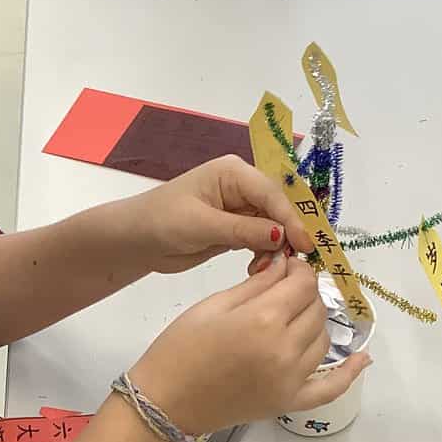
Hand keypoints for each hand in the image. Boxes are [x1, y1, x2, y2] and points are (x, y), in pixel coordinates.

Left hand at [113, 156, 313, 273]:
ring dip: (276, 247)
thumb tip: (281, 235)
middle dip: (289, 233)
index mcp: (233, 172)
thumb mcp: (202, 225)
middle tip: (297, 260)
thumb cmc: (161, 221)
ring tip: (268, 268)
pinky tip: (258, 268)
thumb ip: (242, 229)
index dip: (291, 218)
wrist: (136, 240)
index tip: (305, 244)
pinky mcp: (237, 229)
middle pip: (279, 208)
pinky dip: (265, 254)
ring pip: (274, 227)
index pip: (272, 193)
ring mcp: (241, 209)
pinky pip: (262, 240)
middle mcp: (242, 186)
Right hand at [130, 254, 370, 433]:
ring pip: (323, 339)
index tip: (286, 267)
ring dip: (314, 322)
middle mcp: (286, 349)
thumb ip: (258, 284)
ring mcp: (292, 379)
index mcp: (264, 319)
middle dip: (304, 294)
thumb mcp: (213, 305)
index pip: (302, 284)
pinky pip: (330, 388)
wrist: (165, 403)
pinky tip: (362, 358)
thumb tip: (287, 265)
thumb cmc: (179, 348)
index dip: (297, 270)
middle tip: (284, 291)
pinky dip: (350, 373)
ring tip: (293, 316)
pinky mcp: (289, 402)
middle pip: (316, 309)